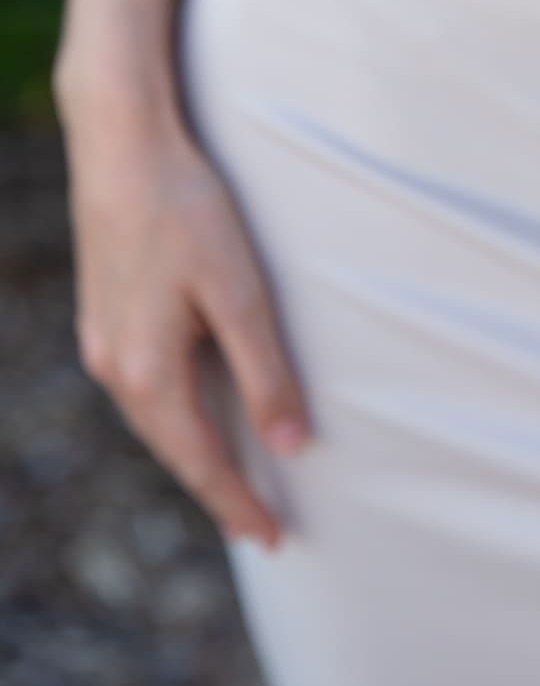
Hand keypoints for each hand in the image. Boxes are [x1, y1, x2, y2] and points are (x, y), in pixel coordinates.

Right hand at [57, 76, 309, 547]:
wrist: (120, 144)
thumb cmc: (186, 210)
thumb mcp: (239, 291)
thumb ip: (265, 371)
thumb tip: (291, 446)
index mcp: (148, 372)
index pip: (201, 461)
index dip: (238, 503)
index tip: (272, 541)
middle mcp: (115, 367)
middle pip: (173, 447)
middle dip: (216, 486)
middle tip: (259, 523)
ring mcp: (102, 339)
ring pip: (155, 416)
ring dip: (194, 448)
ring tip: (234, 474)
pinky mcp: (103, 312)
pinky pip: (143, 384)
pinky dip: (175, 409)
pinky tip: (195, 404)